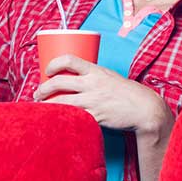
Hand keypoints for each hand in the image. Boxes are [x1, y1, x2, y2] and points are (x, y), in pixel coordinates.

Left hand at [33, 55, 170, 133]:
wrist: (144, 108)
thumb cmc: (125, 92)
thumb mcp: (108, 76)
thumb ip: (92, 77)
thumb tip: (73, 80)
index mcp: (96, 70)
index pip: (69, 60)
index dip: (53, 63)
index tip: (47, 70)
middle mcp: (92, 84)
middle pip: (58, 82)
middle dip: (43, 88)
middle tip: (37, 93)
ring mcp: (93, 100)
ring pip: (62, 101)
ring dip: (46, 105)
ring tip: (40, 107)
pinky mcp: (96, 116)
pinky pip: (74, 117)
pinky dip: (62, 118)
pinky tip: (55, 120)